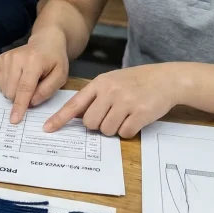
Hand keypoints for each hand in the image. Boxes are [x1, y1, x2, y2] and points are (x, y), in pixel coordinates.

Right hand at [0, 29, 69, 123]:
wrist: (46, 41)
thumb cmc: (55, 60)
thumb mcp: (60, 76)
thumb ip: (47, 90)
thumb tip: (31, 103)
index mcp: (34, 62)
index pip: (25, 88)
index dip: (20, 105)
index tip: (14, 119)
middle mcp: (17, 58)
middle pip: (12, 91)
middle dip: (20, 98)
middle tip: (33, 89)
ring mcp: (7, 57)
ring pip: (4, 89)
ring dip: (15, 92)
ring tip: (27, 81)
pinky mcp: (1, 59)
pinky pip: (0, 83)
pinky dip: (9, 85)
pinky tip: (19, 77)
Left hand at [43, 64, 181, 137]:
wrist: (166, 79)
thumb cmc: (136, 81)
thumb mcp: (112, 81)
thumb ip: (95, 96)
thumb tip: (77, 117)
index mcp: (100, 83)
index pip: (75, 103)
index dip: (60, 118)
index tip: (48, 129)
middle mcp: (110, 92)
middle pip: (90, 123)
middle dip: (98, 125)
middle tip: (111, 116)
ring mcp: (125, 102)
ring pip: (106, 130)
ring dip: (114, 128)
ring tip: (125, 115)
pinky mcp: (140, 113)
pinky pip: (125, 133)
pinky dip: (129, 130)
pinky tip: (136, 118)